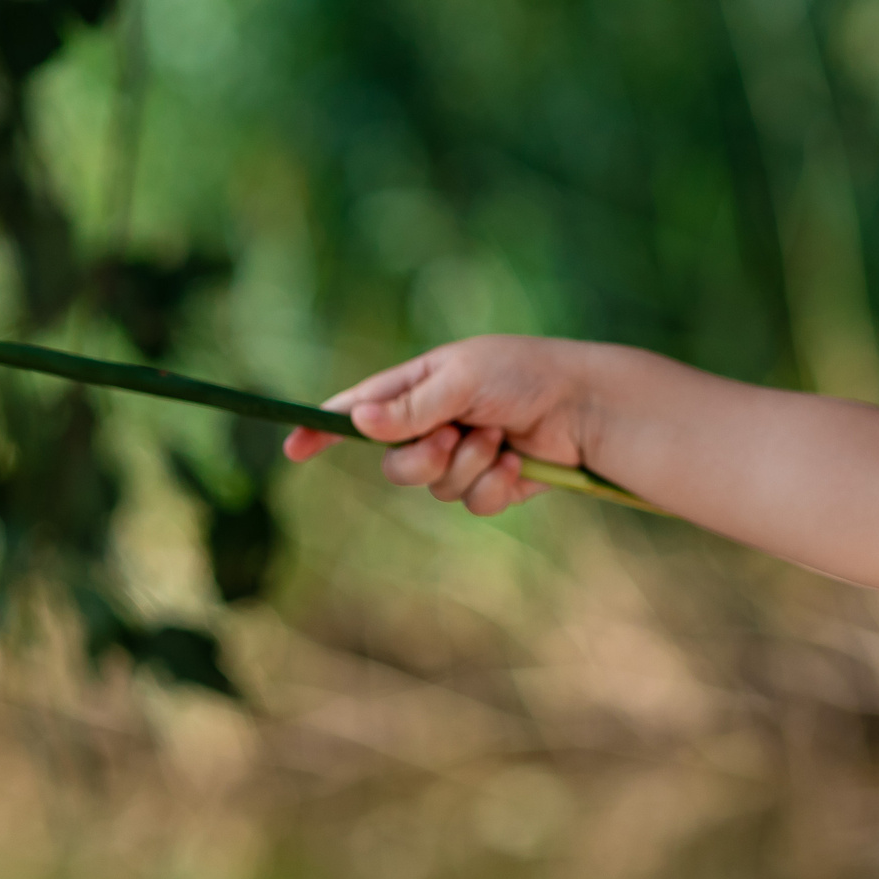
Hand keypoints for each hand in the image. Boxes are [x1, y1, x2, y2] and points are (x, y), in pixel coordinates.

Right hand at [282, 336, 592, 515]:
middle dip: (423, 459)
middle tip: (454, 435)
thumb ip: (411, 406)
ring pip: (434, 489)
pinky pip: (472, 504)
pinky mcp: (492, 483)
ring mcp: (463, 456)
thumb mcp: (462, 379)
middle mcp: (435, 423)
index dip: (323, 430)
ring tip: (498, 438)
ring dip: (467, 466)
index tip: (294, 449)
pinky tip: (517, 465)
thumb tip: (356, 422)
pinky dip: (493, 487)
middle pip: (395, 465)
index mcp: (419, 387)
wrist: (584, 404)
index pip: (358, 411)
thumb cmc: (524, 374)